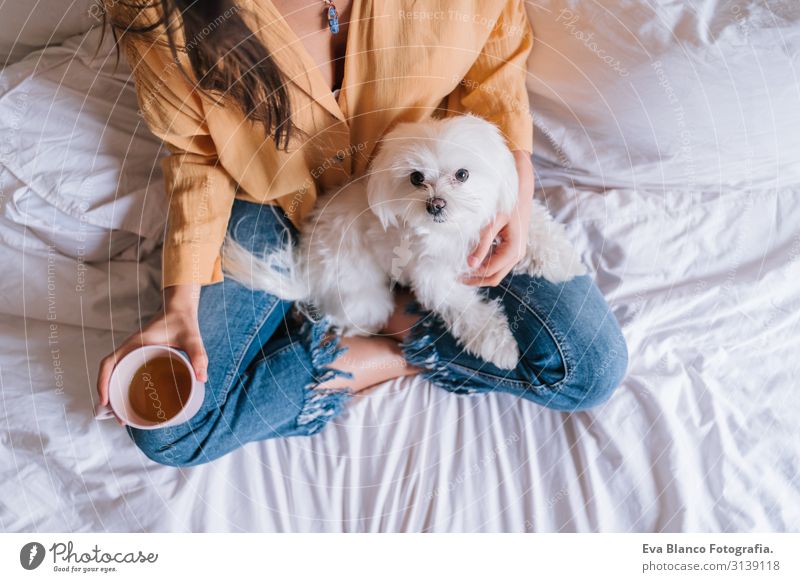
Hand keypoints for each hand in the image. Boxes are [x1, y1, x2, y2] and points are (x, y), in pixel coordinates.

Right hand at [95, 284, 206, 425]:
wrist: (181, 309)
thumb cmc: (183, 321)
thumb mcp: (192, 337)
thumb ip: (198, 355)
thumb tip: (202, 378)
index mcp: (135, 343)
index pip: (108, 363)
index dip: (103, 382)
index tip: (104, 401)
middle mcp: (130, 349)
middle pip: (110, 374)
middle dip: (109, 397)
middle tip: (120, 418)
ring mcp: (134, 353)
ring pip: (116, 375)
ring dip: (116, 394)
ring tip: (125, 415)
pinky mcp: (141, 356)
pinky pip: (126, 372)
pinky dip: (125, 386)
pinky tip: (134, 400)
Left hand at [461, 151, 533, 286]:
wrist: (521, 191)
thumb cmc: (507, 203)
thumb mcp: (492, 223)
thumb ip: (482, 244)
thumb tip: (470, 264)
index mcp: (513, 251)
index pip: (489, 271)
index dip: (472, 275)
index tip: (455, 273)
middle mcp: (517, 255)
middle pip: (494, 277)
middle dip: (475, 279)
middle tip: (456, 277)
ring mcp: (516, 254)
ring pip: (496, 272)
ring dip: (479, 273)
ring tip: (461, 269)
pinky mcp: (512, 249)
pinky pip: (498, 263)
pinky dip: (485, 264)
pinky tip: (472, 259)